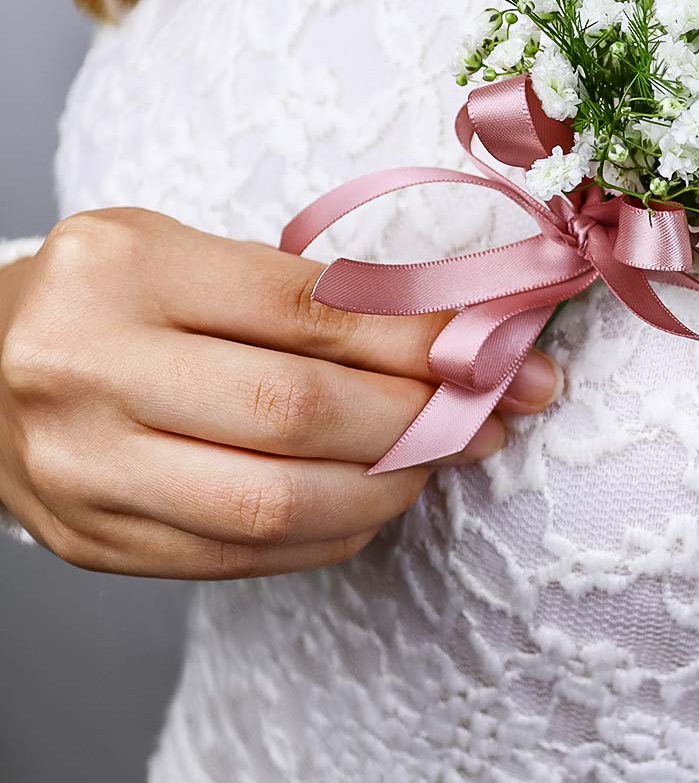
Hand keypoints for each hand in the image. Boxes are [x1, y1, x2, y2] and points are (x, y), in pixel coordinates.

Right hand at [0, 208, 561, 578]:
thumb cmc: (121, 297)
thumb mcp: (201, 257)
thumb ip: (316, 297)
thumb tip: (459, 337)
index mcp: (129, 268)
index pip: (311, 310)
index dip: (420, 339)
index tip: (499, 354)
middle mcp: (90, 366)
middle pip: (297, 414)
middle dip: (419, 420)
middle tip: (487, 415)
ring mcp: (83, 467)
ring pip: (274, 505)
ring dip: (386, 489)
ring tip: (436, 460)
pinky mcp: (93, 541)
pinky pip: (241, 558)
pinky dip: (330, 536)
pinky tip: (369, 503)